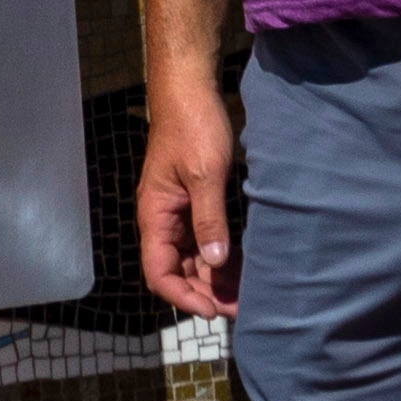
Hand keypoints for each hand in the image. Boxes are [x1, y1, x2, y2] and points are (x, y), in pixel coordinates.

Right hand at [136, 75, 239, 317]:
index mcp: (156, 215)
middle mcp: (163, 219)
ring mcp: (178, 212)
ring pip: (193, 258)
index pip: (159, 272)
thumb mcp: (205, 175)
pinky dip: (221, 256)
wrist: (190, 89)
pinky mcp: (195, 202)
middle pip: (178, 271)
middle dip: (205, 293)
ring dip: (215, 278)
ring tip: (245, 295)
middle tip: (239, 309)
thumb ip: (209, 221)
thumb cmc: (193, 126)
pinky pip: (204, 239)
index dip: (183, 297)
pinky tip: (244, 267)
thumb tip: (214, 263)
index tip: (211, 310)